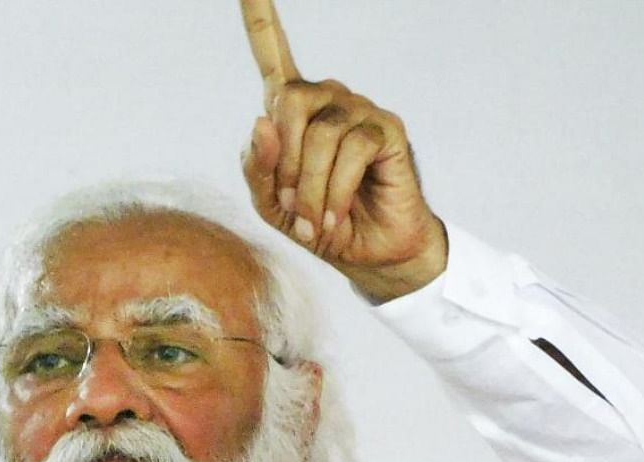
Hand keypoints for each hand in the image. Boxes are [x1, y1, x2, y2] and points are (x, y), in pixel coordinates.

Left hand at [238, 0, 446, 301]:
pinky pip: (349, 152)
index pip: (271, 51)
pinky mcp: (387, 130)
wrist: (367, 255)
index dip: (258, 16)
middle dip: (281, 161)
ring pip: (319, 136)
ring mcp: (359, 110)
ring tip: (312, 220)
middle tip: (288, 202)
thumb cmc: (317, 224)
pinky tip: (332, 216)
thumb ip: (255, 168)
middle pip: (288, 99)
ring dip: (306, 189)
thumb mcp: (270, 204)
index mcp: (292, 109)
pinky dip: (332, 192)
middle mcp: (327, 99)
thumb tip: (261, 121)